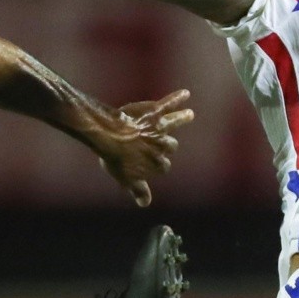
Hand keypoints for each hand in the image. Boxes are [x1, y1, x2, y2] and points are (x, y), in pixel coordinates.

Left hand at [98, 89, 193, 206]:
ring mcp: (159, 128)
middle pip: (170, 146)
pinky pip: (168, 104)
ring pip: (174, 124)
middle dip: (166, 145)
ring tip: (189, 114)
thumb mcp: (126, 178)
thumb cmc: (116, 158)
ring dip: (182, 118)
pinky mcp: (154, 112)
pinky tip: (185, 93)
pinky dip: (177, 98)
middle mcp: (162, 145)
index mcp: (157, 163)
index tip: (153, 164)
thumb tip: (145, 203)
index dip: (157, 165)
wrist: (109, 136)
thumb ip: (138, 190)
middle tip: (162, 141)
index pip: (163, 166)